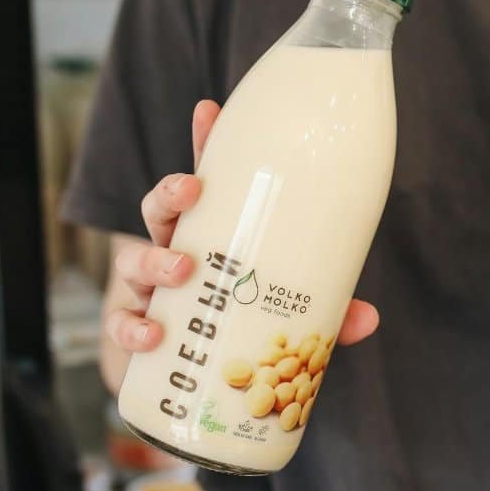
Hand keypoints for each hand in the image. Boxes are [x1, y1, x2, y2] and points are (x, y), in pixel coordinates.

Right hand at [104, 100, 379, 359]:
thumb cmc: (246, 329)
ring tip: (182, 268)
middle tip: (193, 189)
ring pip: (134, 259)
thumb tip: (369, 318)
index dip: (203, 144)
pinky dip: (132, 328)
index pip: (206, 184)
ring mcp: (151, 291)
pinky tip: (153, 335)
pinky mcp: (135, 329)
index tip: (209, 110)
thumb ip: (326, 313)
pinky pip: (121, 323)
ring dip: (155, 259)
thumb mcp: (291, 315)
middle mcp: (176, 255)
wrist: (202, 381)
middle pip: (161, 210)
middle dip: (170, 192)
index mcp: (212, 237)